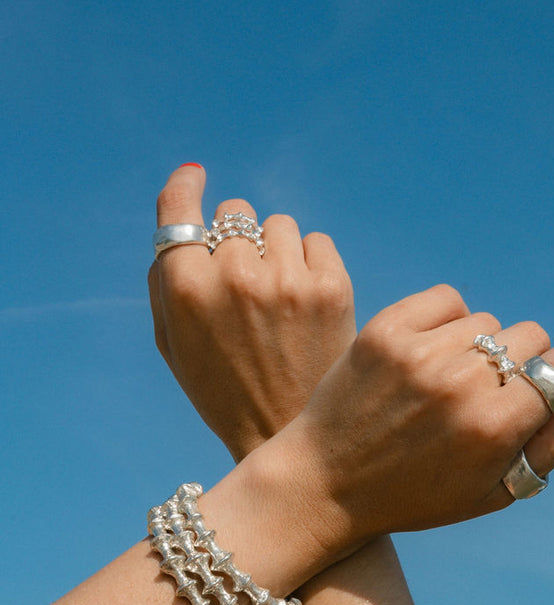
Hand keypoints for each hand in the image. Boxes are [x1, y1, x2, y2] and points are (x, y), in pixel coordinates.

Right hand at [148, 164, 355, 461]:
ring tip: (280, 295)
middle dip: (238, 237)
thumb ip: (170, 276)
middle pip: (236, 213)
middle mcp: (236, 276)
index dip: (185, 187)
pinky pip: (317, 241)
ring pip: (279, 224)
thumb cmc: (223, 385)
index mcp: (187, 289)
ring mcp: (288, 280)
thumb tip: (185, 211)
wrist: (286, 429)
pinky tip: (307, 298)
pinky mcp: (332, 286)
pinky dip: (310, 261)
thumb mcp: (174, 339)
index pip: (179, 211)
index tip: (195, 175)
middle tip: (247, 278)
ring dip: (276, 248)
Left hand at [249, 283, 553, 575]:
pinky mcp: (385, 329)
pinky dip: (448, 320)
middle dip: (524, 360)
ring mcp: (419, 352)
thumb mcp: (495, 491)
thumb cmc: (418, 494)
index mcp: (492, 429)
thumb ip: (552, 441)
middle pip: (530, 336)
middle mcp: (460, 384)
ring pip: (487, 321)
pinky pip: (448, 300)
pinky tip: (430, 351)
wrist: (325, 482)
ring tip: (448, 380)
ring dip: (480, 346)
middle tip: (493, 388)